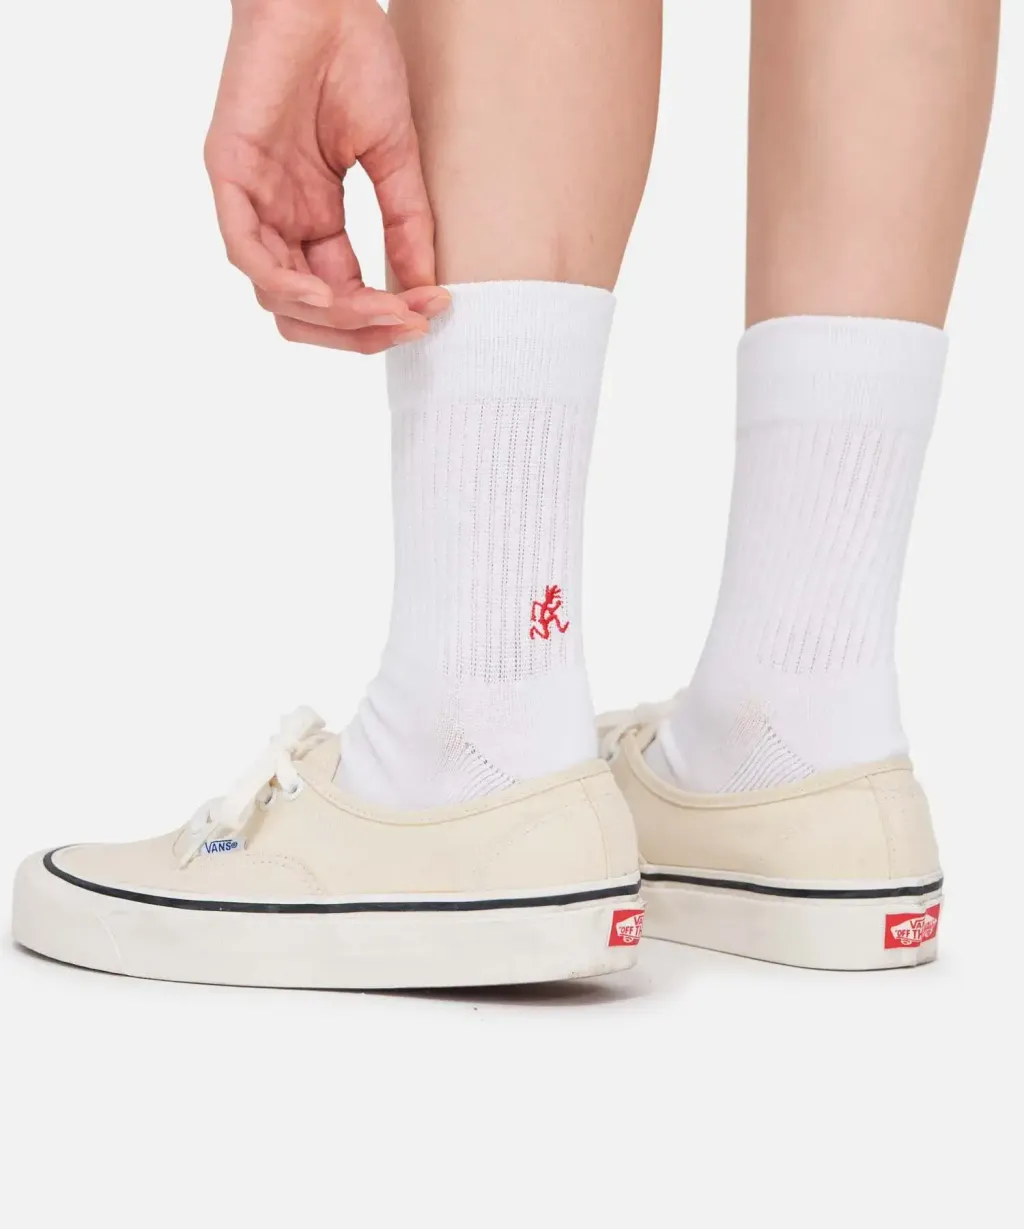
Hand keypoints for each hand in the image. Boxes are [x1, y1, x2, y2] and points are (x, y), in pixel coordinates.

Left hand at [205, 0, 449, 352]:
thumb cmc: (355, 60)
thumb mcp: (393, 158)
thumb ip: (405, 226)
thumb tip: (424, 290)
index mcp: (313, 217)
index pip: (341, 294)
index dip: (383, 315)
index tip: (429, 311)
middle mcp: (280, 218)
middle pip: (305, 312)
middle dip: (358, 331)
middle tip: (406, 324)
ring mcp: (252, 199)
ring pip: (278, 294)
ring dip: (335, 315)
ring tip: (383, 310)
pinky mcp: (229, 173)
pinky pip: (246, 251)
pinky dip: (286, 284)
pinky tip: (328, 297)